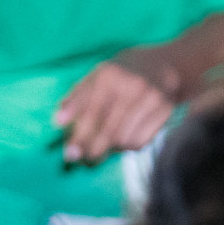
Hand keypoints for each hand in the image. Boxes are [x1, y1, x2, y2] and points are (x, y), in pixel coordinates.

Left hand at [54, 47, 179, 163]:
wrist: (162, 65)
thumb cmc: (118, 76)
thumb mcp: (94, 78)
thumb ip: (75, 99)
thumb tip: (58, 121)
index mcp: (108, 75)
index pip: (90, 110)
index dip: (78, 132)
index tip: (68, 151)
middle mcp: (132, 86)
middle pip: (108, 129)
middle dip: (90, 148)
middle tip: (79, 158)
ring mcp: (151, 99)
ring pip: (124, 139)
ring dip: (108, 149)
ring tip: (99, 147)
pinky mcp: (165, 111)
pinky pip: (140, 141)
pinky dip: (126, 146)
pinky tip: (121, 140)